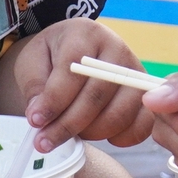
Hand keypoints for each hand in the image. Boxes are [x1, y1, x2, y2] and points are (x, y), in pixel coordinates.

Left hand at [6, 19, 153, 150]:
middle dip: (69, 124)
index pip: (73, 68)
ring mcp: (135, 72)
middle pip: (97, 94)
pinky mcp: (145, 93)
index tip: (35, 121)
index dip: (54, 99)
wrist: (73, 54)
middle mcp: (116, 49)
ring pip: (120, 112)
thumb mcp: (32, 63)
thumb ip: (35, 87)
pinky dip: (124, 138)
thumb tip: (39, 117)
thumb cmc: (51, 58)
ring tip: (70, 136)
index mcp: (85, 34)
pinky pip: (143, 123)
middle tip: (44, 142)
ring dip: (93, 133)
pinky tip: (103, 139)